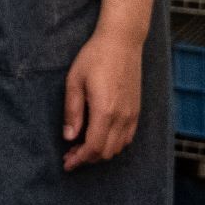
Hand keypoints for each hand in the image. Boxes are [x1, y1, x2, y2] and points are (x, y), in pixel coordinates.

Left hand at [60, 25, 146, 170]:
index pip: (94, 147)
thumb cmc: (95, 57)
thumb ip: (72, 112)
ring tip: (82, 147)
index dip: (79, 159)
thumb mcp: (74, 81)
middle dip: (87, 158)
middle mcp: (122, 116)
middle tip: (70, 155)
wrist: (122, 42)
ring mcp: (132, 114)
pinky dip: (114, 144)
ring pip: (118, 147)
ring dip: (100, 152)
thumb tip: (69, 137)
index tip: (67, 163)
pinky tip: (101, 137)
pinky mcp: (137, 109)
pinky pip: (128, 137)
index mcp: (105, 110)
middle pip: (106, 152)